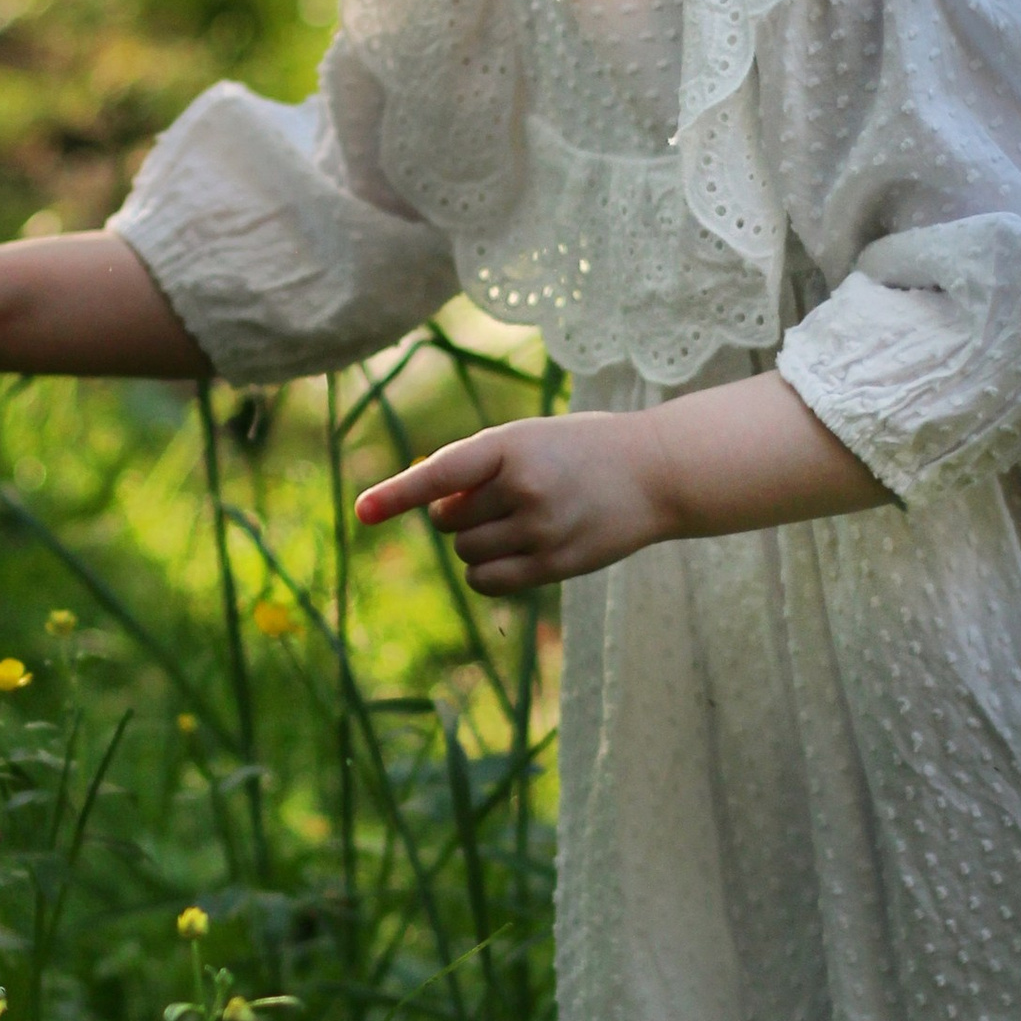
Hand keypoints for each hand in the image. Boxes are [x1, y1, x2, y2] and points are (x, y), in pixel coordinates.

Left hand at [355, 413, 667, 594]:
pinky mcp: (555, 565)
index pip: (443, 473)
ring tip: (513, 521)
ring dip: (473, 542)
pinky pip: (488, 582)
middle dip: (456, 513)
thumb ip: (480, 466)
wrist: (656, 472)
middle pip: (448, 520)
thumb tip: (432, 511)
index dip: (399, 493)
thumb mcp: (530, 438)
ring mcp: (542, 530)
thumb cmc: (582, 450)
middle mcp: (525, 488)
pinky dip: (485, 572)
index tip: (363, 511)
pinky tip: (510, 552)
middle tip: (494, 498)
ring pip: (466, 553)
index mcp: (513, 445)